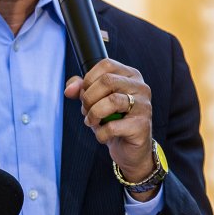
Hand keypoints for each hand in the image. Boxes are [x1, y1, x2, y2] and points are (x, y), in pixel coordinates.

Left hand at [64, 59, 156, 199]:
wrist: (130, 150)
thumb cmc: (114, 121)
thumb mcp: (95, 101)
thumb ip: (81, 89)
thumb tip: (70, 89)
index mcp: (130, 76)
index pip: (106, 64)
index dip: (89, 78)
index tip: (85, 93)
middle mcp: (141, 87)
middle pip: (107, 81)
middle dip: (88, 98)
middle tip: (86, 110)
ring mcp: (144, 106)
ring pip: (111, 101)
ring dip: (93, 114)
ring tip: (92, 122)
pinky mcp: (142, 126)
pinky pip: (113, 126)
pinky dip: (101, 133)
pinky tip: (103, 135)